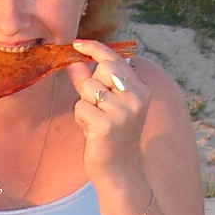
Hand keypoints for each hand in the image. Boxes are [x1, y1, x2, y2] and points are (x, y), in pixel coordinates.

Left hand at [66, 39, 149, 182]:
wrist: (119, 170)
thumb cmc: (111, 135)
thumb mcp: (105, 105)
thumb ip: (92, 82)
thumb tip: (73, 61)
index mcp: (141, 89)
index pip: (116, 59)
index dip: (95, 48)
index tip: (78, 43)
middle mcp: (137, 97)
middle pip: (101, 70)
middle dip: (89, 83)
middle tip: (92, 104)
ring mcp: (124, 111)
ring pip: (88, 88)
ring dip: (84, 103)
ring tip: (93, 120)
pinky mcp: (107, 125)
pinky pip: (81, 107)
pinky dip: (80, 118)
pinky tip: (91, 131)